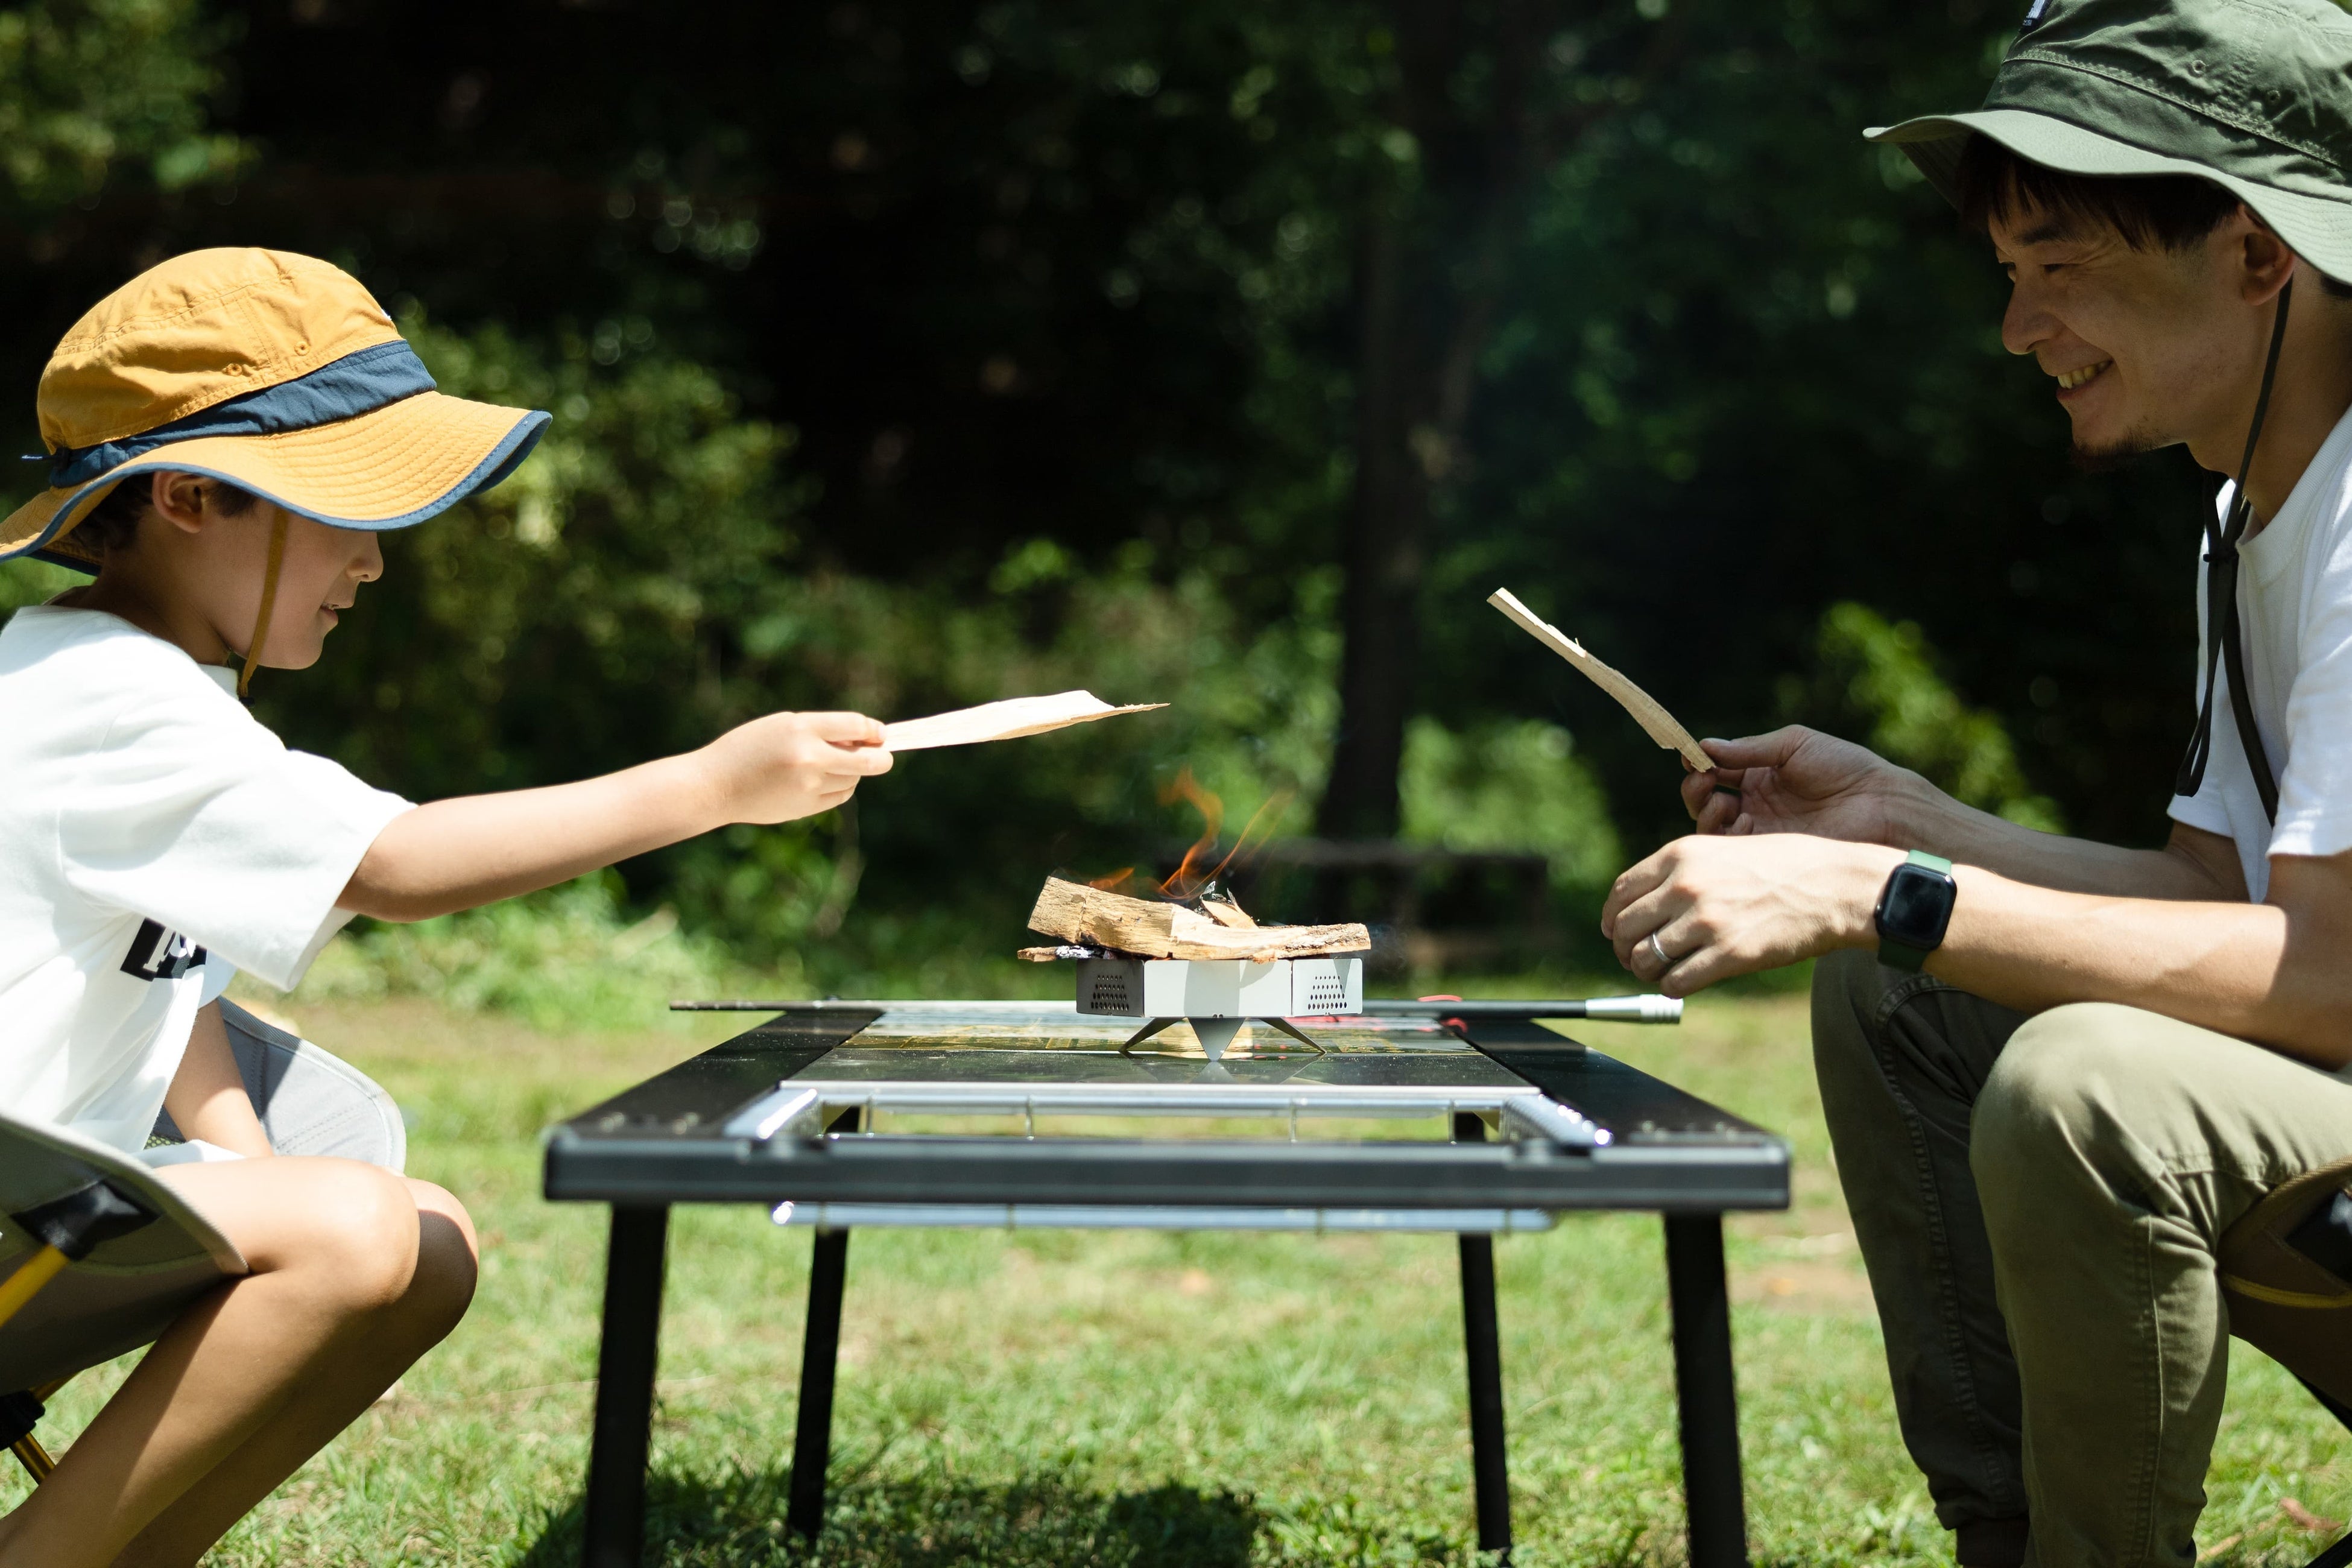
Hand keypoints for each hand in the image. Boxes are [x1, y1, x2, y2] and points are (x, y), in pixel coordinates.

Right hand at [698, 711, 892, 823]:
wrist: (714, 786)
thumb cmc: (747, 749)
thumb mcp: (780, 726)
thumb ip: (819, 729)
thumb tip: (863, 740)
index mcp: (800, 728)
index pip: (855, 725)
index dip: (873, 730)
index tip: (880, 734)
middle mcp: (809, 757)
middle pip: (868, 761)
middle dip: (883, 758)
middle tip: (885, 755)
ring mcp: (808, 785)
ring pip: (853, 779)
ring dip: (854, 772)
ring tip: (835, 765)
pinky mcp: (806, 807)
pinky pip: (839, 796)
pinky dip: (840, 787)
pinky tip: (823, 780)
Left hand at [1602, 834, 1900, 994]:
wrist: (1835, 886)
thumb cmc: (1785, 867)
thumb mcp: (1724, 850)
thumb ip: (1684, 872)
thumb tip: (1647, 905)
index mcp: (1681, 854)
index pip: (1621, 891)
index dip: (1614, 917)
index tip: (1616, 930)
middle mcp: (1686, 885)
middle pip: (1626, 927)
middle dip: (1625, 948)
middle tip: (1636, 959)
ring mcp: (1707, 921)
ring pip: (1644, 958)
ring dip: (1646, 971)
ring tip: (1659, 973)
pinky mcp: (1729, 955)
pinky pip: (1675, 982)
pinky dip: (1671, 988)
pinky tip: (1682, 983)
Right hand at [1679, 726, 1921, 842]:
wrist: (1878, 806)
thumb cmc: (1843, 767)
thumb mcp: (1794, 744)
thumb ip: (1749, 749)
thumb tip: (1704, 746)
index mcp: (1761, 773)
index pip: (1716, 768)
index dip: (1699, 762)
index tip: (1691, 756)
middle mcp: (1755, 802)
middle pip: (1705, 799)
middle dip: (1695, 788)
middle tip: (1703, 779)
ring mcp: (1760, 829)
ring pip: (1711, 826)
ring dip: (1705, 811)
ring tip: (1723, 803)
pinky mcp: (1768, 854)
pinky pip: (1731, 849)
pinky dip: (1725, 835)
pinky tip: (1742, 822)